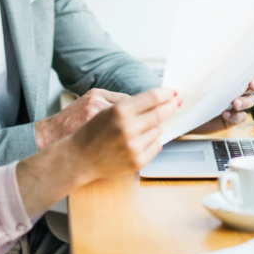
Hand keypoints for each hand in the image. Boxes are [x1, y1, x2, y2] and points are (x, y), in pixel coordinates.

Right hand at [15, 87, 177, 216]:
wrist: (77, 158)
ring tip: (154, 120)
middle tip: (176, 102)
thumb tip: (152, 99)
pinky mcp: (136, 161)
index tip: (173, 92)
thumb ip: (127, 101)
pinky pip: (156, 146)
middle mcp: (127, 129)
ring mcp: (133, 147)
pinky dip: (155, 139)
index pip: (152, 98)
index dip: (166, 93)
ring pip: (159, 130)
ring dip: (160, 123)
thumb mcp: (102, 106)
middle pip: (160, 113)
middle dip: (171, 106)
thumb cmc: (89, 131)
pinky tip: (148, 135)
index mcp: (119, 111)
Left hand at [188, 74, 253, 134]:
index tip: (252, 81)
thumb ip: (204, 73)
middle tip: (251, 87)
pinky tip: (225, 114)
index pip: (250, 72)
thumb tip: (200, 67)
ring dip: (244, 102)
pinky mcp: (232, 118)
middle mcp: (237, 90)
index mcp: (231, 77)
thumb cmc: (191, 93)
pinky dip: (235, 116)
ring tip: (235, 103)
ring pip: (250, 101)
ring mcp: (236, 105)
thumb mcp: (197, 80)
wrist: (185, 114)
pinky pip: (240, 117)